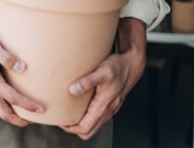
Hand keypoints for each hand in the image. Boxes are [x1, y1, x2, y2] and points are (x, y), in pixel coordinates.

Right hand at [0, 28, 45, 127]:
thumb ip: (7, 58)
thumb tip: (22, 68)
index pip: (12, 98)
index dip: (28, 105)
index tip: (41, 109)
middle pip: (3, 112)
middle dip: (19, 120)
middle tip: (34, 120)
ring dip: (10, 117)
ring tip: (23, 117)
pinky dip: (3, 110)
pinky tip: (9, 105)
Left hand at [61, 18, 146, 139]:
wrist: (133, 63)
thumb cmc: (118, 67)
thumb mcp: (102, 71)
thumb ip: (88, 81)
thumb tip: (72, 90)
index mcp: (104, 105)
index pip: (86, 127)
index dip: (71, 128)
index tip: (60, 120)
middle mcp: (108, 109)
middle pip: (89, 130)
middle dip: (74, 128)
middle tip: (62, 118)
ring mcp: (110, 107)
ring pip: (94, 124)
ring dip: (81, 122)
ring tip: (68, 112)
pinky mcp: (111, 102)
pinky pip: (98, 116)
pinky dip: (88, 115)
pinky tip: (80, 104)